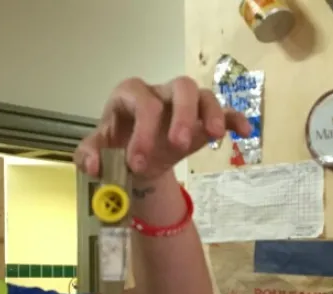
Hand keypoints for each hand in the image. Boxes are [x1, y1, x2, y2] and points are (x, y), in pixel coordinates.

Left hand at [75, 76, 252, 180]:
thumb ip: (88, 156)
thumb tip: (94, 167)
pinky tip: (245, 132)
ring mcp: (184, 105)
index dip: (142, 131)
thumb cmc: (117, 148)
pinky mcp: (202, 119)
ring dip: (211, 114)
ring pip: (203, 94)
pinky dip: (235, 118)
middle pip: (181, 87)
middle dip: (182, 116)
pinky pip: (224, 110)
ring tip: (214, 136)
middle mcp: (161, 93)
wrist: (135, 159)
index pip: (142, 102)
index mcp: (131, 95)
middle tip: (178, 146)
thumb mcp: (97, 152)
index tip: (138, 164)